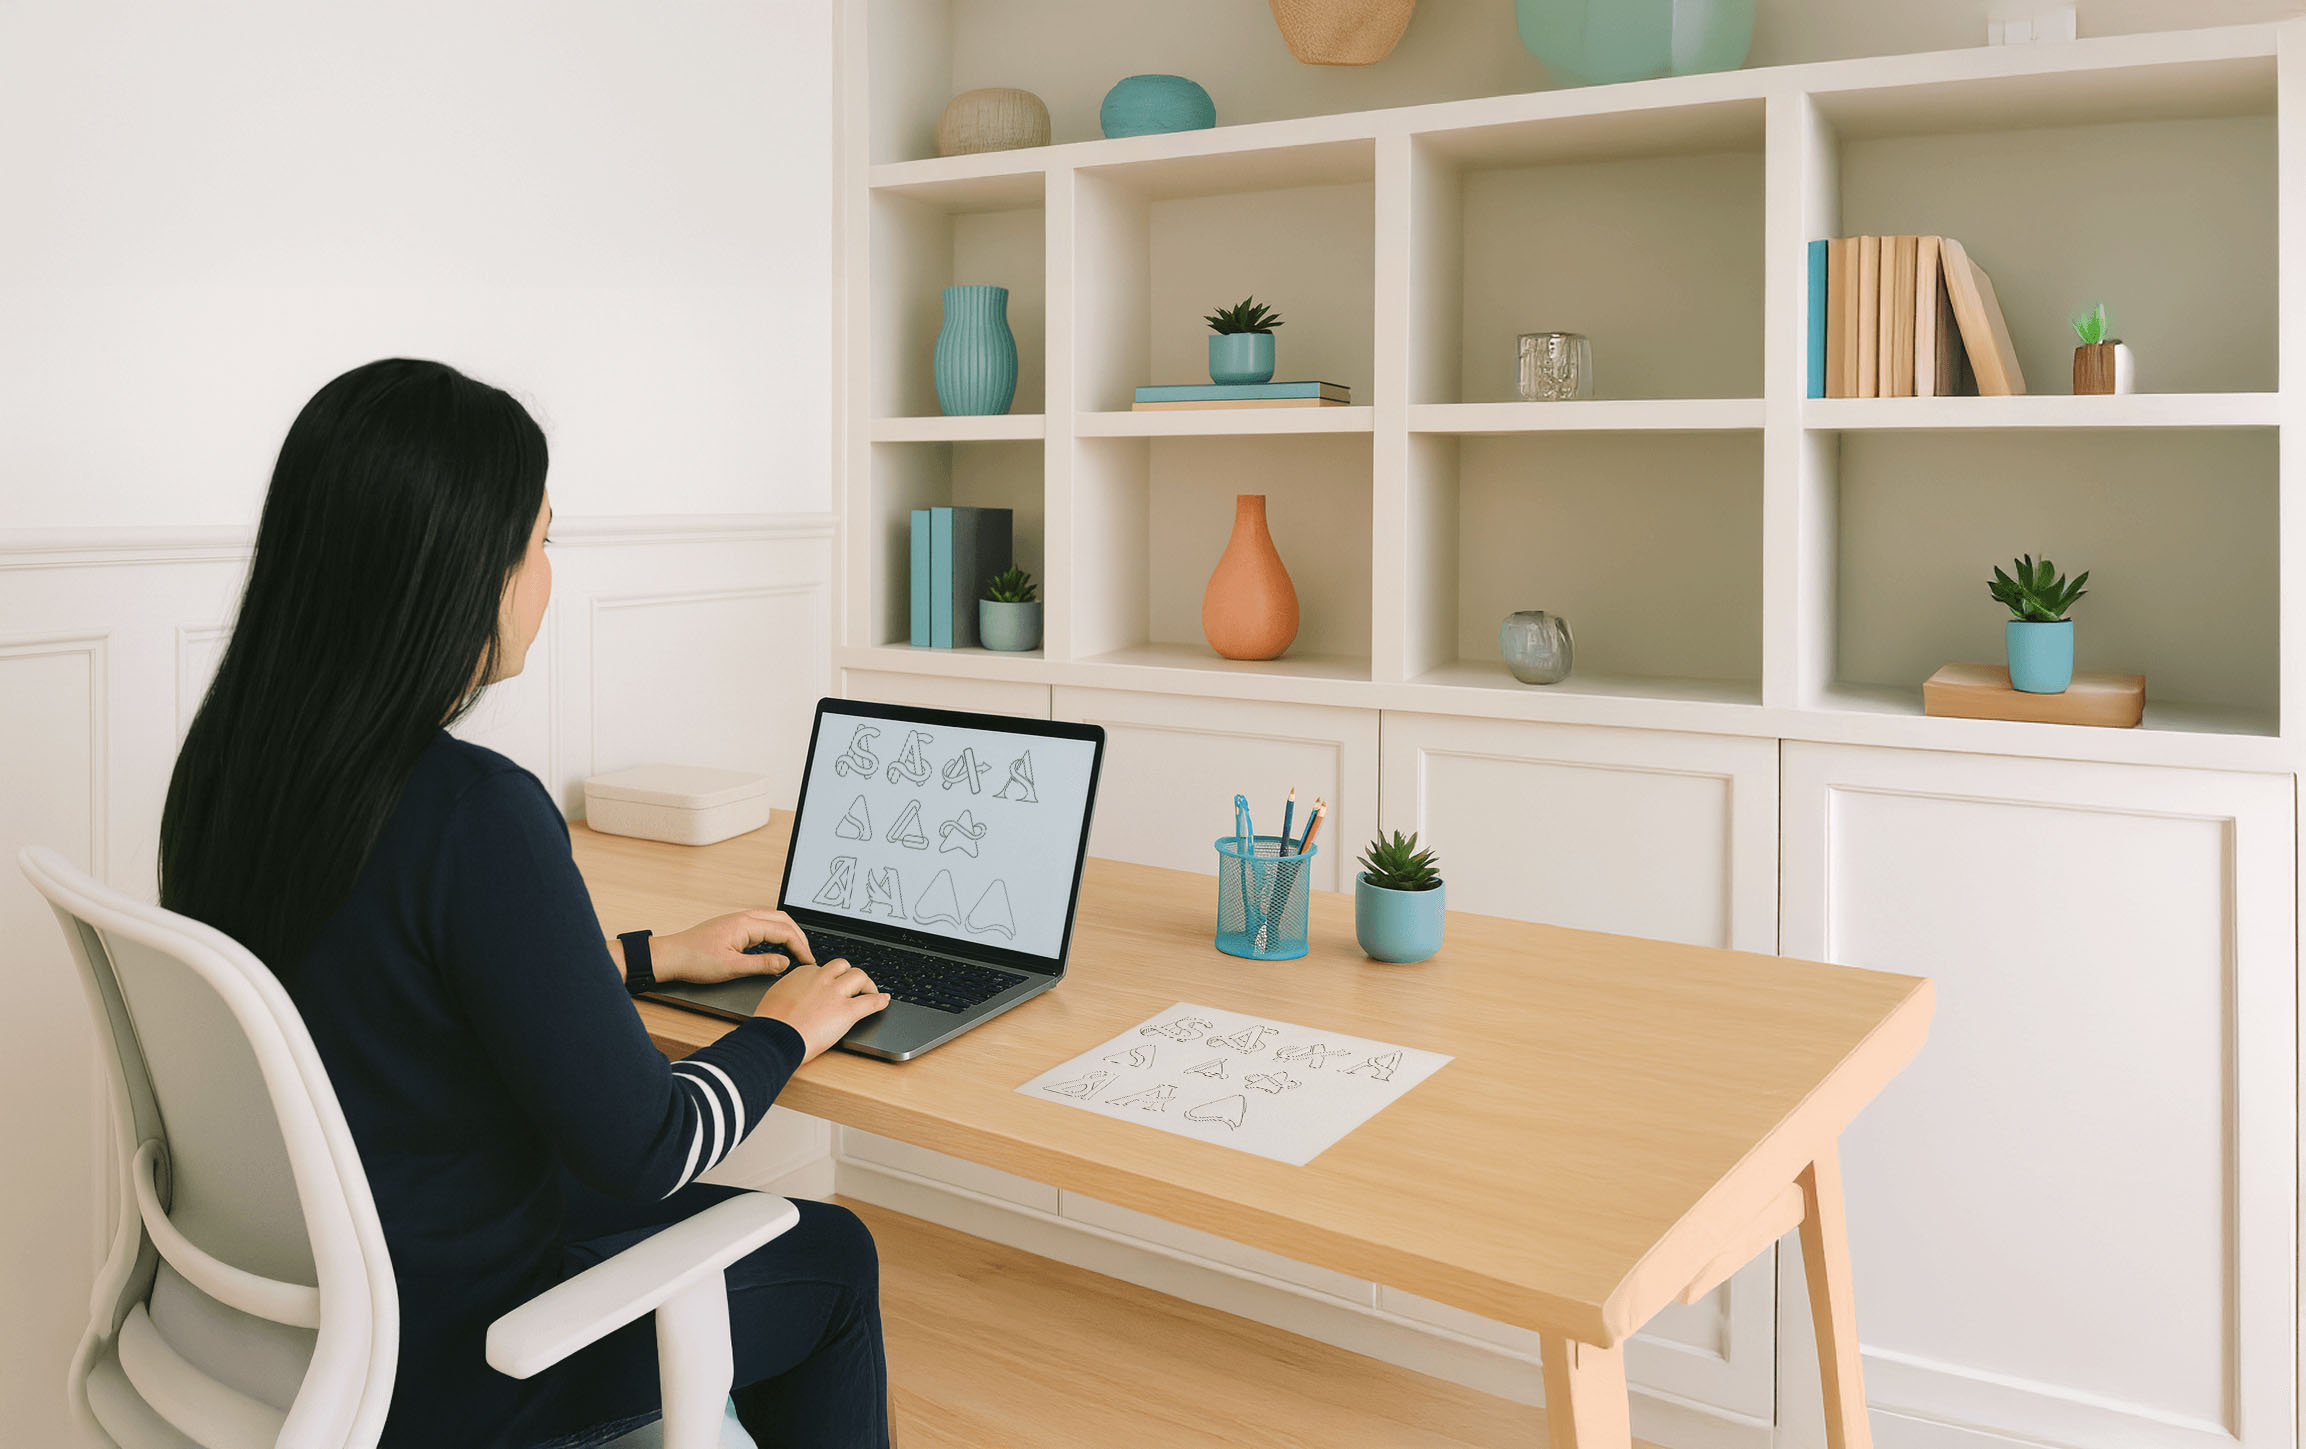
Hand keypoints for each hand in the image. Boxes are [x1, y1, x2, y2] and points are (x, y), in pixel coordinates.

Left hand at [646, 910, 815, 985]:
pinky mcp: (734, 926)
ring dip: (789, 933)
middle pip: (783, 920)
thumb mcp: (732, 967)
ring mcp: (738, 920)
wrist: (671, 956)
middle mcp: (744, 917)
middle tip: (807, 956)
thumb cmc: (695, 960)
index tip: (808, 963)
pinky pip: (763, 923)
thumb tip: (785, 963)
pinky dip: (777, 933)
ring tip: (797, 951)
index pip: (784, 931)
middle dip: (799, 937)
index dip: (800, 947)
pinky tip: (777, 946)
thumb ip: (762, 965)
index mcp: (745, 924)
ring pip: (773, 919)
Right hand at [752, 960, 889, 1060]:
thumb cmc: (770, 1024)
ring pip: (859, 976)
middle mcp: (821, 979)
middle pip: (843, 966)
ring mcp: (836, 994)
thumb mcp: (774, 998)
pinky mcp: (847, 1011)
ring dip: (867, 984)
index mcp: (802, 974)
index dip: (828, 977)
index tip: (830, 984)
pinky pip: (870, 1002)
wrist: (775, 1038)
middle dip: (848, 974)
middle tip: (853, 985)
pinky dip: (880, 1001)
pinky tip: (884, 1001)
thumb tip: (790, 996)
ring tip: (870, 991)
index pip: (821, 968)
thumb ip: (788, 992)